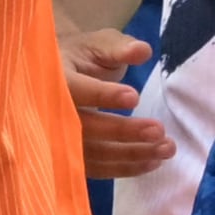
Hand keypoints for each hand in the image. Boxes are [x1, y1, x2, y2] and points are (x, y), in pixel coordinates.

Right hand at [62, 27, 167, 177]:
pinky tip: (153, 162)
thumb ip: (118, 47)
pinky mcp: (69, 157)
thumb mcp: (96, 45)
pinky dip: (125, 168)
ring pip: (92, 153)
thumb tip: (142, 51)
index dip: (102, 95)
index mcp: (52, 78)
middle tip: (158, 130)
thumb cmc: (79, 58)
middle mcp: (48, 112)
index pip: (74, 89)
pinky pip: (96, 169)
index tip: (134, 97)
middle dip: (122, 131)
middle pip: (83, 127)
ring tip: (166, 148)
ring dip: (131, 154)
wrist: (53, 77)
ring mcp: (56, 139)